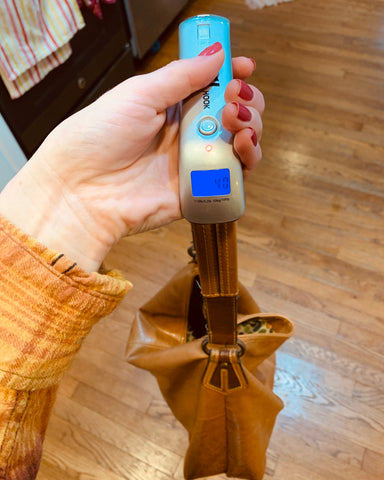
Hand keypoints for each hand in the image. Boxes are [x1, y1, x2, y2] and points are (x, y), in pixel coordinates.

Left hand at [0, 45, 263, 271]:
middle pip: (234, 115)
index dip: (232, 77)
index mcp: (170, 107)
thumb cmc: (96, 139)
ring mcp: (194, 163)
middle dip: (246, 101)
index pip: (212, 89)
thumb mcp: (138, 94)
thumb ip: (181, 76)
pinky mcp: (199, 191)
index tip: (244, 69)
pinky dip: (247, 162)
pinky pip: (234, 177)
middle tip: (234, 98)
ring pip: (241, 144)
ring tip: (236, 121)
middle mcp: (186, 135)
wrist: (81, 191)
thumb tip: (216, 54)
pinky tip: (241, 146)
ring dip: (251, 128)